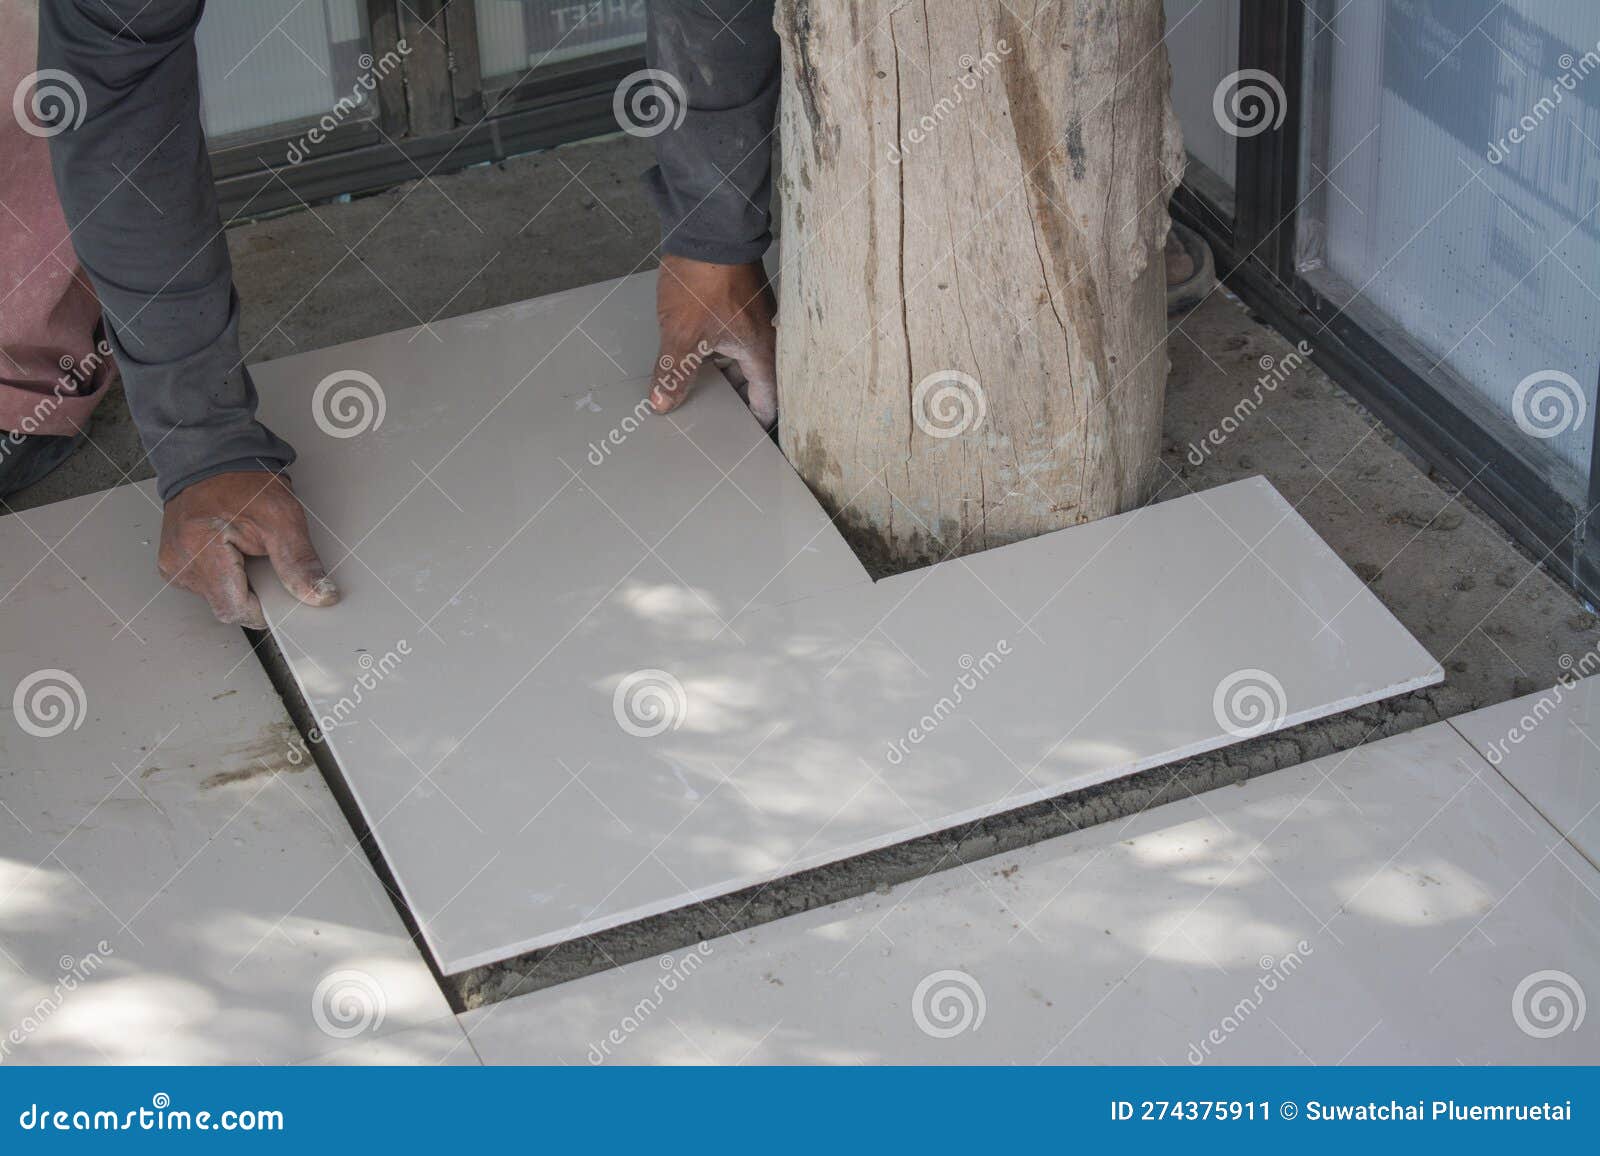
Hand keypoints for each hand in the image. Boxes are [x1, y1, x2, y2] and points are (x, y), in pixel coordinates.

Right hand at [158, 471, 338, 627]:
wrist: (214, 460)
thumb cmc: (243, 482)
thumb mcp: (283, 518)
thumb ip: (299, 562)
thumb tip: (319, 595)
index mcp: (199, 549)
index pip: (234, 608)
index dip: (264, 608)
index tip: (283, 596)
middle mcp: (178, 562)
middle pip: (226, 606)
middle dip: (253, 593)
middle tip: (264, 561)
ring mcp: (172, 564)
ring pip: (217, 598)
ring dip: (239, 584)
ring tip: (247, 551)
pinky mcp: (173, 564)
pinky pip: (207, 586)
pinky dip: (226, 577)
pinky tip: (233, 554)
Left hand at [651, 255, 777, 427]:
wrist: (708, 228)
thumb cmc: (706, 279)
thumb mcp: (682, 336)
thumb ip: (674, 373)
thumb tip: (664, 402)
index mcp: (762, 353)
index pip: (768, 402)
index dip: (755, 423)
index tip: (742, 440)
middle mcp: (765, 338)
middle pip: (754, 384)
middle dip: (733, 402)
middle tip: (713, 421)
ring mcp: (753, 320)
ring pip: (741, 361)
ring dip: (722, 376)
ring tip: (699, 392)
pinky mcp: (738, 304)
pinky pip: (731, 340)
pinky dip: (716, 353)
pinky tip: (695, 356)